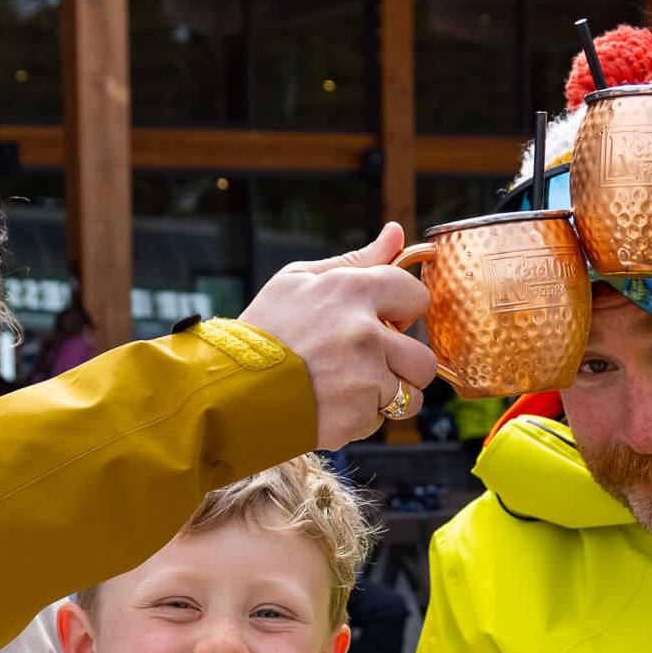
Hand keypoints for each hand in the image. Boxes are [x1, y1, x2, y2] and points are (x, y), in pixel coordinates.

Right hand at [240, 223, 436, 448]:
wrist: (228, 387)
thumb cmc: (263, 330)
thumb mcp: (299, 281)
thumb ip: (356, 260)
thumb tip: (396, 232)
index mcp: (353, 290)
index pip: (415, 296)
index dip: (402, 312)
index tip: (381, 322)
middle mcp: (365, 332)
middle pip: (423, 357)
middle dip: (403, 364)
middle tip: (369, 364)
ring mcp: (364, 376)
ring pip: (411, 395)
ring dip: (388, 396)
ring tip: (350, 389)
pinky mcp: (356, 414)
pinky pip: (380, 419)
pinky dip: (360, 417)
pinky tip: (331, 406)